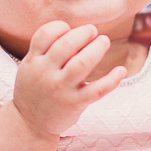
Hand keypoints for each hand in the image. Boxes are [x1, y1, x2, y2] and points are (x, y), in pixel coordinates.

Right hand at [12, 22, 127, 137]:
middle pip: (66, 45)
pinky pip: (97, 90)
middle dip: (83, 33)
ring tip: (104, 41)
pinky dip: (112, 79)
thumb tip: (75, 29)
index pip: (45, 34)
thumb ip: (45, 49)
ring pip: (82, 63)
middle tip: (93, 30)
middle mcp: (45, 73)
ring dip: (96, 49)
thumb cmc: (34, 89)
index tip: (68, 29)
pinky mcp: (75, 103)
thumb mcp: (30, 66)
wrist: (29, 123)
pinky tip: (121, 70)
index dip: (60, 26)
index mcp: (33, 61)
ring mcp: (61, 89)